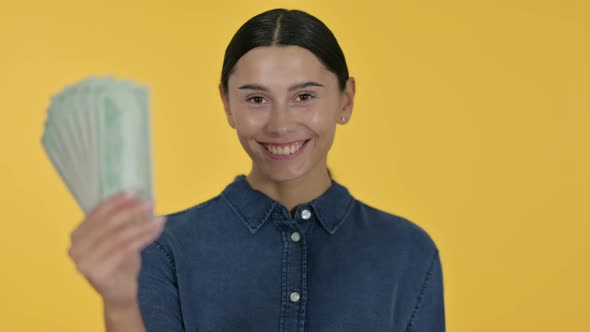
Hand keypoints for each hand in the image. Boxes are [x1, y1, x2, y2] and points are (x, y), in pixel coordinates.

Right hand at [68, 190, 166, 307]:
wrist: (119, 293)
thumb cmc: (119, 262)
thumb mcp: (117, 238)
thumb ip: (120, 221)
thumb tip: (138, 197)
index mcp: (76, 236)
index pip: (97, 213)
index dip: (116, 201)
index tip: (134, 191)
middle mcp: (75, 249)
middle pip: (108, 224)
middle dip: (132, 210)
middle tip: (151, 202)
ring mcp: (84, 263)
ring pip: (119, 236)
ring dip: (142, 225)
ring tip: (159, 218)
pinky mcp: (98, 273)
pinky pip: (126, 250)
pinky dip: (143, 237)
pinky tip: (156, 231)